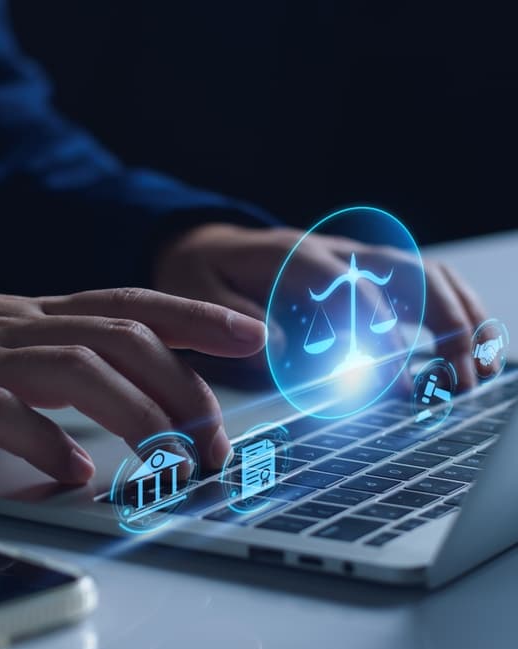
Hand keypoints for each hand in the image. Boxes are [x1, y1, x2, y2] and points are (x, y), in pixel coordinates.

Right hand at [0, 289, 265, 483]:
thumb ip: (42, 354)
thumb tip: (107, 392)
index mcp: (26, 312)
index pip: (126, 301)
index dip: (194, 315)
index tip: (252, 334)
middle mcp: (12, 326)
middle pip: (119, 337)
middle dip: (182, 385)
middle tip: (214, 438)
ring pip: (76, 369)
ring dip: (137, 416)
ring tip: (169, 459)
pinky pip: (5, 416)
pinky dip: (48, 443)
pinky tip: (74, 472)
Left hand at [154, 223, 487, 388]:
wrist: (203, 246)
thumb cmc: (200, 274)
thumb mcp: (197, 294)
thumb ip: (233, 321)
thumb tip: (278, 350)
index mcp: (292, 258)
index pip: (350, 290)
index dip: (376, 334)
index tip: (393, 381)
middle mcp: (334, 253)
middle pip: (407, 273)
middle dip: (443, 323)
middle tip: (457, 379)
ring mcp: (355, 261)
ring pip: (426, 275)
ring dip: (460, 319)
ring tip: (473, 374)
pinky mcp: (364, 276)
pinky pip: (421, 284)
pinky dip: (453, 314)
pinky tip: (467, 353)